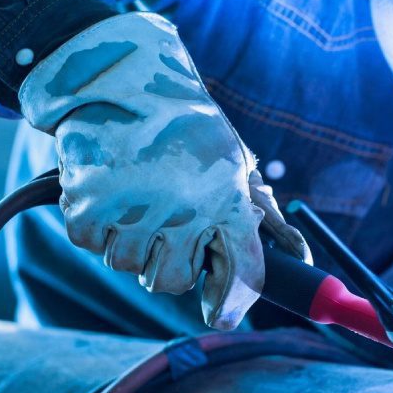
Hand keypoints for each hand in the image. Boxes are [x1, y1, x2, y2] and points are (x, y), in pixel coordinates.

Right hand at [19, 12, 307, 329]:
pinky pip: (92, 243)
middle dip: (167, 263)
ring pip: (128, 264)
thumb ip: (258, 207)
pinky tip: (105, 188)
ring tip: (132, 196)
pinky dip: (94, 223)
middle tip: (161, 230)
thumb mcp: (233, 158)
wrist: (123, 75)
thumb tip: (301, 253)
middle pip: (172, 282)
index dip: (231, 304)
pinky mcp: (91, 206)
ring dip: (128, 240)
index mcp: (229, 201)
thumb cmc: (184, 121)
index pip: (241, 274)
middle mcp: (186, 213)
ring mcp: (136, 212)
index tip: (219, 316)